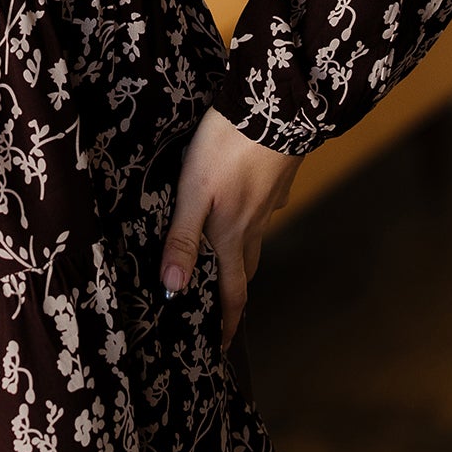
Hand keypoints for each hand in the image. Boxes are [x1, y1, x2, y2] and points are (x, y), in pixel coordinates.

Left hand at [160, 105, 303, 350]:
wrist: (274, 105)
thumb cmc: (226, 146)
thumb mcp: (193, 192)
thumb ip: (183, 238)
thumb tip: (172, 289)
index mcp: (231, 233)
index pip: (231, 292)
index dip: (226, 323)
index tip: (221, 347)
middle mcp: (255, 224)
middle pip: (245, 269)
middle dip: (233, 294)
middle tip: (221, 311)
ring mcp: (271, 202)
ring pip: (255, 240)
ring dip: (242, 258)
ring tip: (227, 265)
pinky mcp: (278, 179)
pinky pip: (265, 209)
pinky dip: (252, 219)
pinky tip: (243, 206)